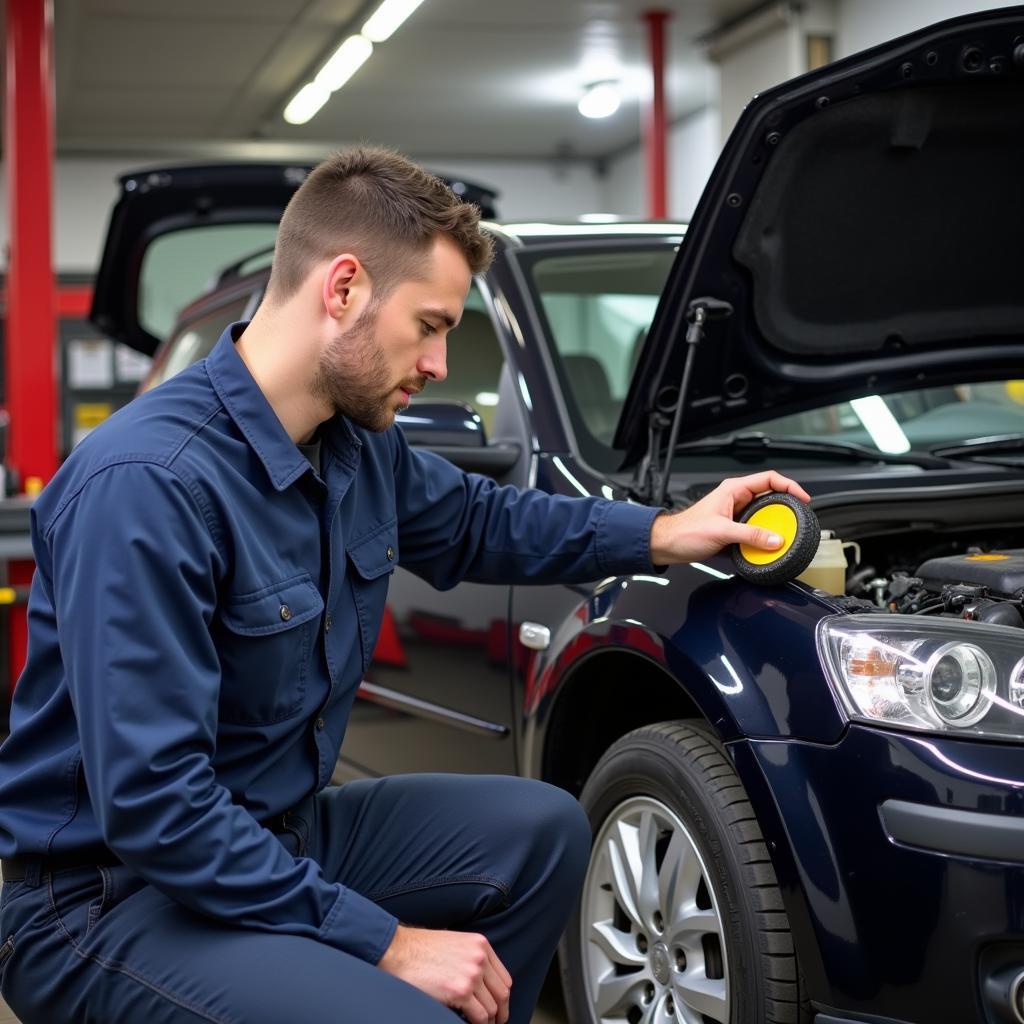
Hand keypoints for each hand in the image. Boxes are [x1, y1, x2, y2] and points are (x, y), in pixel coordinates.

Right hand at [378, 924, 511, 1023]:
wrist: (399, 951)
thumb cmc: (421, 949)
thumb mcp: (455, 944)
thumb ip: (472, 958)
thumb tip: (482, 983)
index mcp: (480, 945)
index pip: (504, 978)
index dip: (502, 998)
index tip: (500, 1008)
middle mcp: (479, 958)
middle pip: (502, 994)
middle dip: (500, 1013)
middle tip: (495, 1023)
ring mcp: (471, 974)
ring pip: (492, 1008)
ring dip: (488, 1022)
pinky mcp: (460, 991)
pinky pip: (480, 1016)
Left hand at [649, 470, 811, 564]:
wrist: (668, 545)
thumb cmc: (684, 531)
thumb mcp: (721, 531)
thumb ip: (750, 535)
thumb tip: (775, 539)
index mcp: (733, 489)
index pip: (769, 478)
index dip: (789, 485)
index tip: (803, 498)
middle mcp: (736, 499)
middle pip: (770, 497)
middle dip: (785, 508)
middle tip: (798, 519)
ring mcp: (736, 514)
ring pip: (764, 516)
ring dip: (775, 525)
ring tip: (785, 534)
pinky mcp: (734, 530)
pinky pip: (756, 531)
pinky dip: (765, 538)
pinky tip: (768, 546)